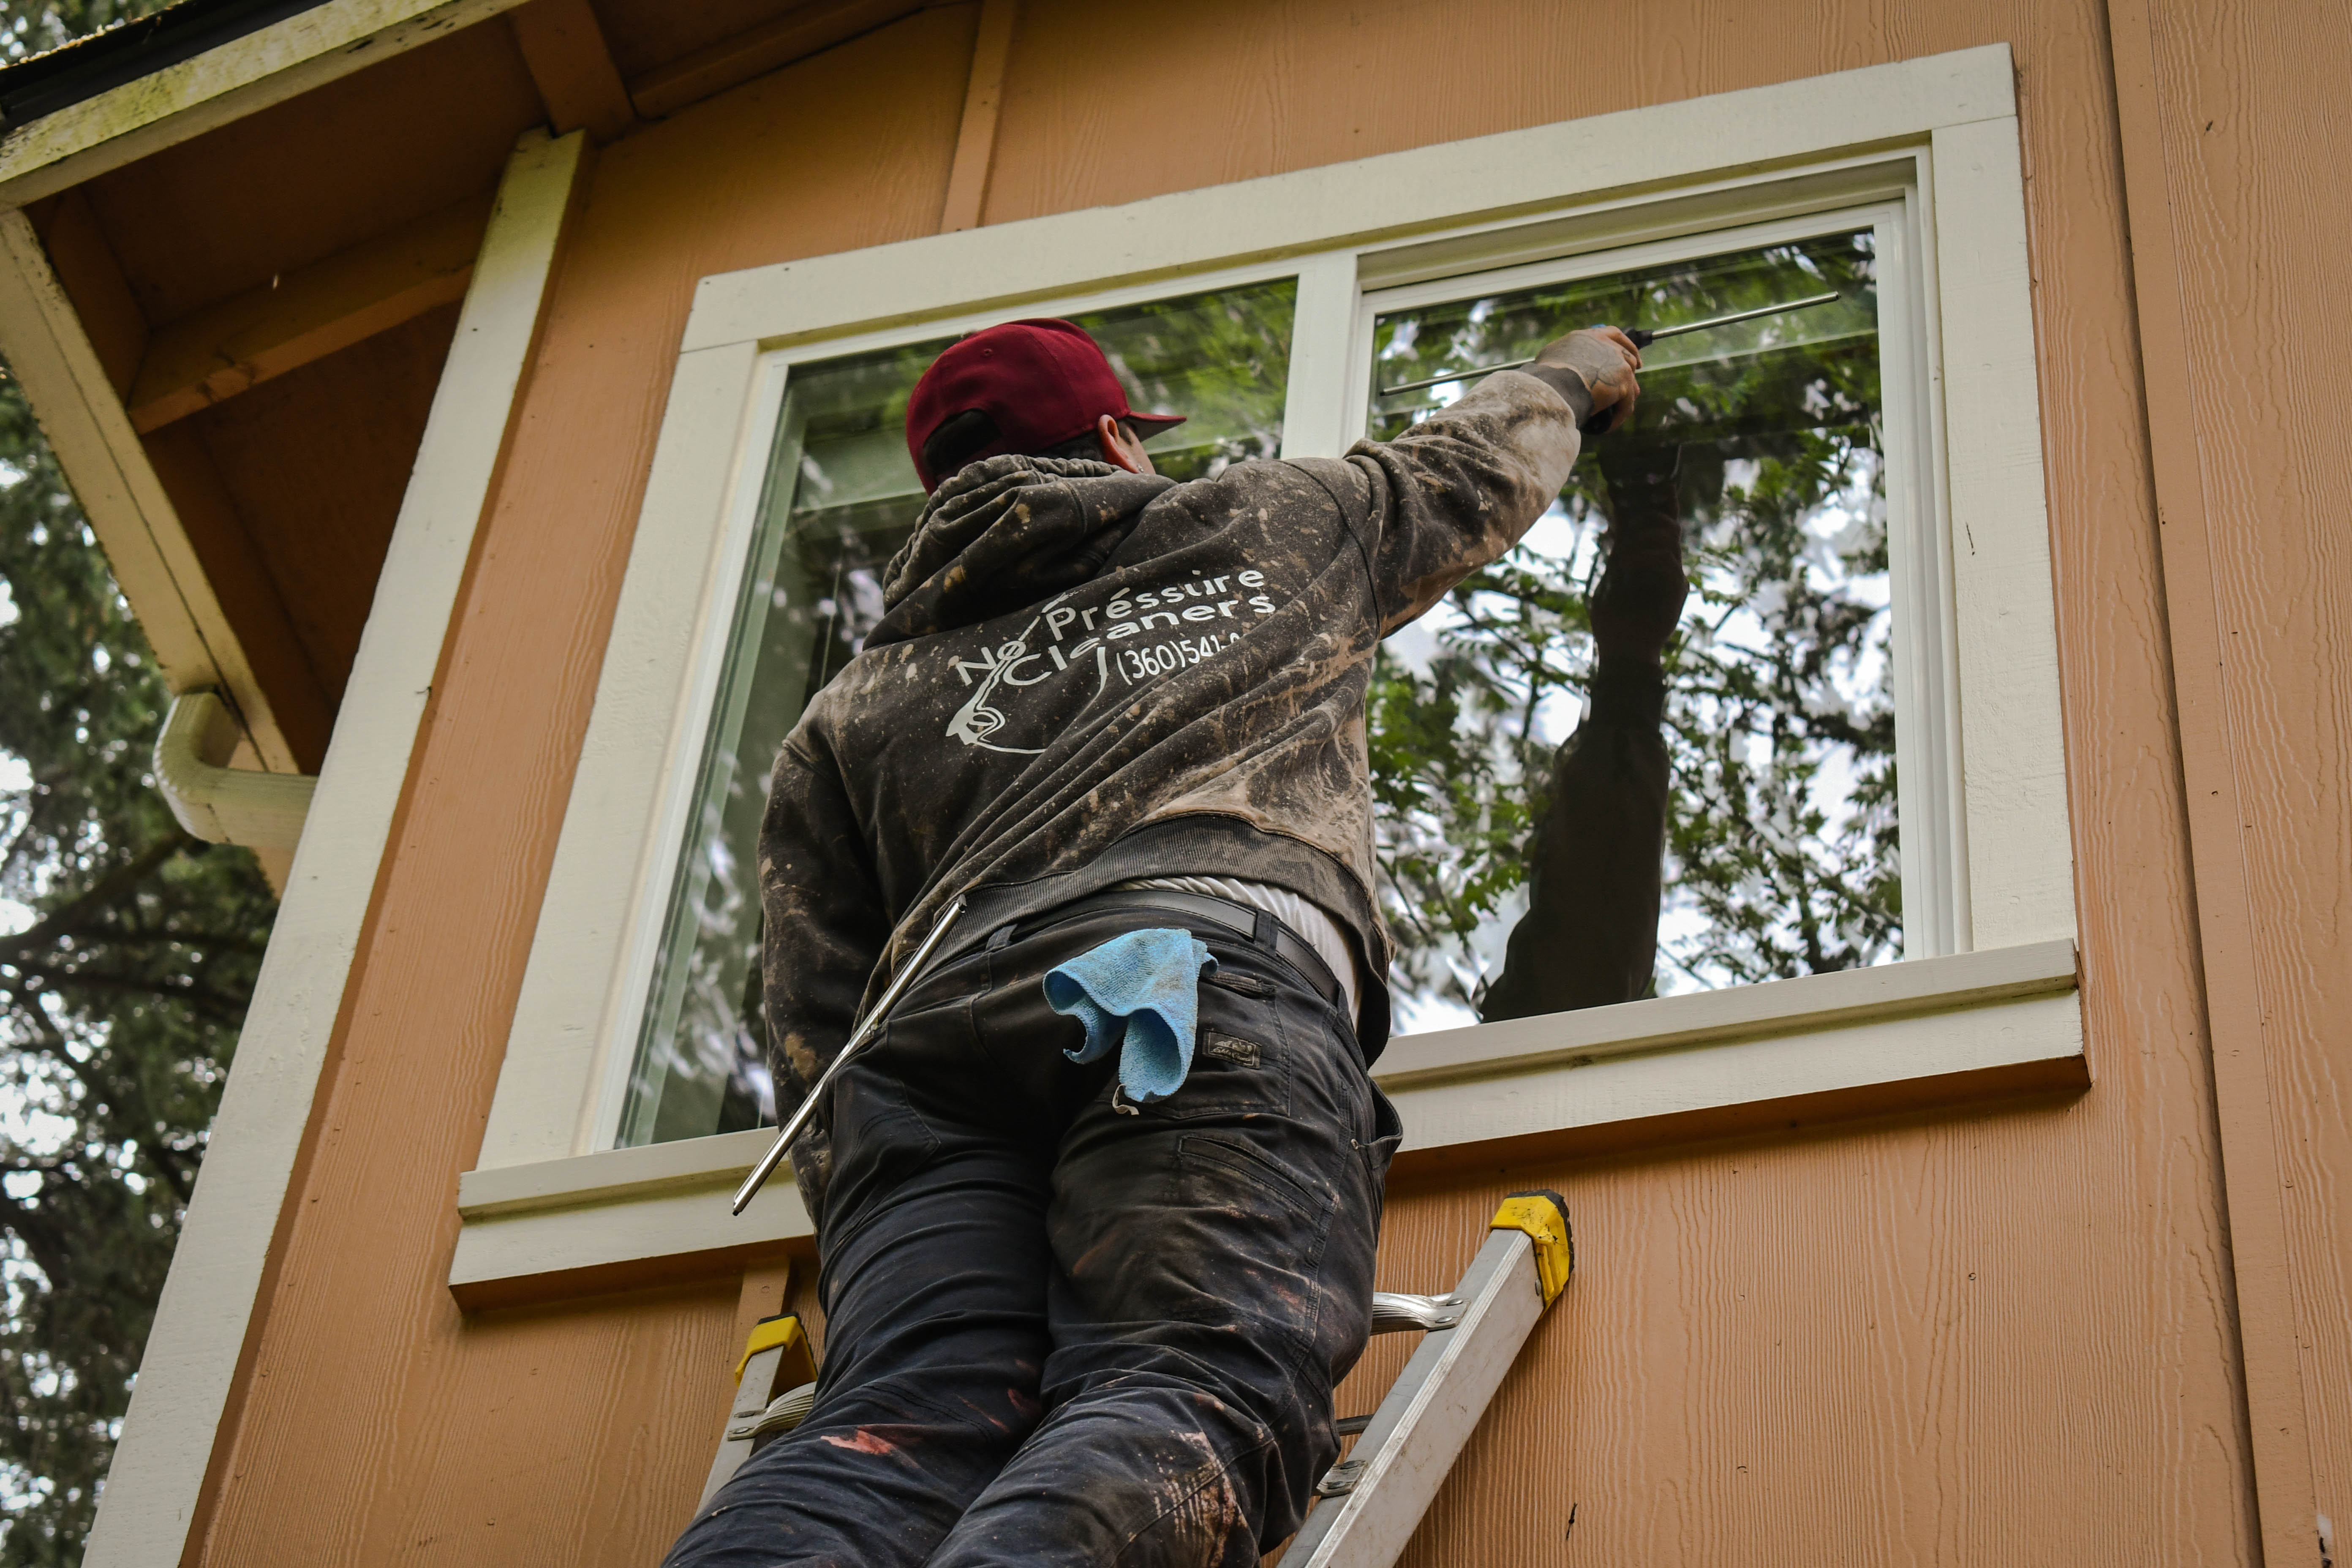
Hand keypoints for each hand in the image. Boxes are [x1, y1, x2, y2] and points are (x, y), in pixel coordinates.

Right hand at [1532, 326, 1641, 433]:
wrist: (1554, 387)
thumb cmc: (1546, 374)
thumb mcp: (1552, 355)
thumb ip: (1565, 355)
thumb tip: (1562, 366)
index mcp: (1592, 337)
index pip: (1615, 335)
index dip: (1626, 345)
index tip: (1632, 356)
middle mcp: (1609, 346)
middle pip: (1627, 358)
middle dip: (1629, 373)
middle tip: (1627, 388)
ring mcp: (1618, 364)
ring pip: (1630, 382)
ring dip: (1624, 398)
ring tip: (1614, 413)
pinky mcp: (1623, 384)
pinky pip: (1626, 404)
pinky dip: (1617, 417)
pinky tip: (1606, 427)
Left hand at [1590, 444, 1687, 663]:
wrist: (1624, 652)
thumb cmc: (1614, 621)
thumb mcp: (1612, 580)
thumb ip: (1619, 553)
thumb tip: (1615, 527)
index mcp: (1653, 564)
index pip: (1664, 527)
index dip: (1666, 504)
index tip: (1665, 482)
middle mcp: (1667, 567)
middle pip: (1667, 526)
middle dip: (1649, 516)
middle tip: (1630, 524)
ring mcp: (1674, 577)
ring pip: (1667, 538)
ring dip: (1641, 538)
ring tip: (1622, 555)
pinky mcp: (1677, 590)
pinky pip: (1666, 560)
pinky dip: (1644, 556)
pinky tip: (1627, 564)